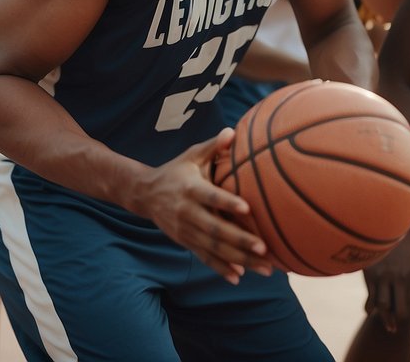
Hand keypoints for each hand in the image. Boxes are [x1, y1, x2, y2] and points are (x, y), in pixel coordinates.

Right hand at [132, 128, 273, 283]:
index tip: (247, 209)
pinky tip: (239, 277)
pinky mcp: (184, 242)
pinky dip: (221, 268)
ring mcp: (185, 230)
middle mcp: (186, 212)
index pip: (210, 196)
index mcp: (190, 188)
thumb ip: (213, 146)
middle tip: (264, 248)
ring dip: (239, 260)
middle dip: (240, 241)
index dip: (227, 202)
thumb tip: (233, 132)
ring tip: (264, 268)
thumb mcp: (191, 155)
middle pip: (215, 229)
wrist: (145, 193)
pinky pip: (204, 257)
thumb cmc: (176, 170)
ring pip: (213, 248)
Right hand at [361, 230, 409, 332]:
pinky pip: (370, 296)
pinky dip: (369, 307)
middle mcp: (399, 278)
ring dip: (385, 319)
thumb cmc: (406, 239)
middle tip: (395, 329)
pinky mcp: (371, 274)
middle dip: (399, 322)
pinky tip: (370, 311)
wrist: (388, 223)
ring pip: (384, 306)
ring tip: (386, 326)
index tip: (409, 322)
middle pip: (401, 309)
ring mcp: (384, 277)